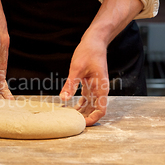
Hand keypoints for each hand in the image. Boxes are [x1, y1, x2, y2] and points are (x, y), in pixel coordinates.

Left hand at [59, 0, 143, 125]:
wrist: (95, 40)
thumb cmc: (89, 52)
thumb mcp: (77, 68)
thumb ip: (70, 84)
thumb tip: (63, 99)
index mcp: (101, 87)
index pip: (101, 109)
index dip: (93, 119)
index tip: (82, 124)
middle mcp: (100, 89)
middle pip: (95, 110)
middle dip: (86, 118)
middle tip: (71, 123)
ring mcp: (96, 87)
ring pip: (91, 105)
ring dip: (82, 112)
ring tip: (69, 118)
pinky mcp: (90, 84)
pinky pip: (86, 98)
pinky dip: (80, 104)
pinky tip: (70, 107)